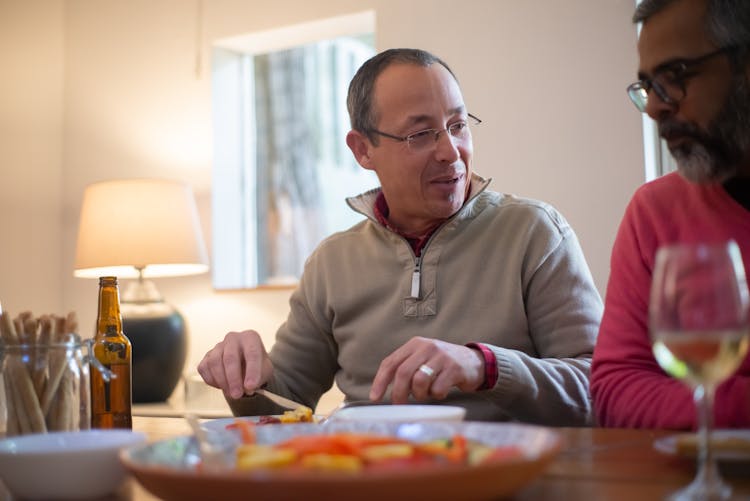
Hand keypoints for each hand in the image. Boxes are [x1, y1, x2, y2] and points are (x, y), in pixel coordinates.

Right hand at [197, 330, 273, 399]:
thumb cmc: (257, 365)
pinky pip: (204, 368)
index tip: (251, 386)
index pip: (252, 353)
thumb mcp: (265, 370)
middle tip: (237, 395)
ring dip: (222, 381)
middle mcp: (233, 338)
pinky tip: (222, 386)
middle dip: (233, 379)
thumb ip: (258, 378)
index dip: (252, 371)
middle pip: (230, 357)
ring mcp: (218, 346)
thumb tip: (247, 389)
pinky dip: (211, 380)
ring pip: (215, 362)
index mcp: (250, 338)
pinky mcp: (207, 356)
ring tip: (231, 393)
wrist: (245, 364)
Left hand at [369, 337, 484, 403]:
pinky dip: (436, 395)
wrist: (474, 361)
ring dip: (419, 394)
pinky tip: (440, 391)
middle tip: (400, 405)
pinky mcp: (454, 368)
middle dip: (398, 393)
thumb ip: (406, 369)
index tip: (375, 398)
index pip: (390, 362)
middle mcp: (427, 347)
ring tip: (425, 394)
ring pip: (419, 381)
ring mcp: (441, 356)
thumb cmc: (442, 365)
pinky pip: (438, 389)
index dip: (380, 381)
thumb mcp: (422, 359)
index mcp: (414, 344)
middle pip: (403, 373)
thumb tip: (385, 392)